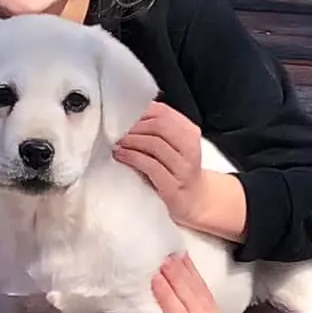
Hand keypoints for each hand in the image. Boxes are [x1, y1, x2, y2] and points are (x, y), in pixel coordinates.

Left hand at [114, 101, 204, 226]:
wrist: (194, 200)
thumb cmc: (176, 169)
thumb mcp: (172, 145)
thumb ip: (157, 129)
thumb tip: (130, 113)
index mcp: (189, 132)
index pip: (164, 112)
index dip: (141, 112)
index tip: (123, 116)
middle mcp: (190, 148)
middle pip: (159, 126)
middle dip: (134, 127)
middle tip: (117, 131)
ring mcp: (184, 169)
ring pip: (154, 144)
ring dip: (131, 141)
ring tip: (117, 142)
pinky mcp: (173, 187)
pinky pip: (151, 166)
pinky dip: (132, 158)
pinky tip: (120, 156)